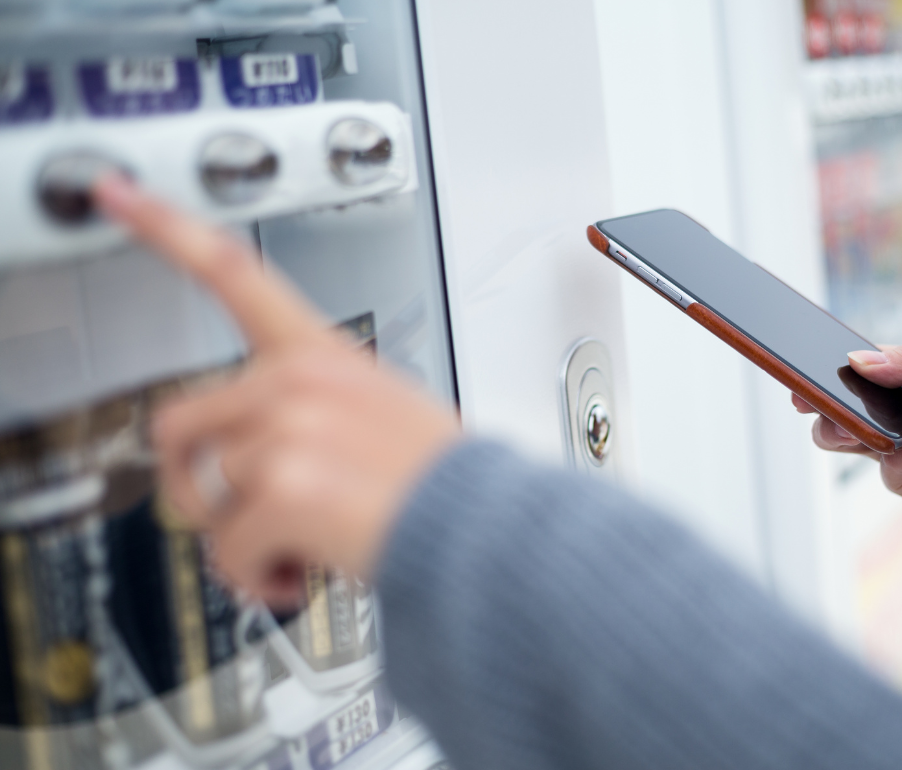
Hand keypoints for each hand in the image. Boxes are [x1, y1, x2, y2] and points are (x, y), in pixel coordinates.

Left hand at [94, 175, 461, 607]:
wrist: (479, 528)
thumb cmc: (437, 479)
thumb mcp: (380, 412)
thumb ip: (307, 416)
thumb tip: (252, 465)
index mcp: (319, 353)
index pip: (232, 270)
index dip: (164, 225)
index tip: (115, 193)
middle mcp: (294, 380)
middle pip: (178, 425)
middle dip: (194, 487)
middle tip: (236, 518)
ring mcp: (286, 428)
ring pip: (203, 497)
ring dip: (240, 540)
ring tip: (296, 548)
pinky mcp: (282, 486)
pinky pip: (226, 548)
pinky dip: (255, 577)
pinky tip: (298, 571)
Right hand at [793, 344, 901, 525]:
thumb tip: (858, 362)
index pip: (854, 369)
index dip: (824, 370)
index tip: (802, 372)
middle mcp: (891, 412)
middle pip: (833, 407)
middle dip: (820, 405)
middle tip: (818, 404)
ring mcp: (895, 446)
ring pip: (841, 439)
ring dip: (849, 430)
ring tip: (868, 427)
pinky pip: (888, 465)